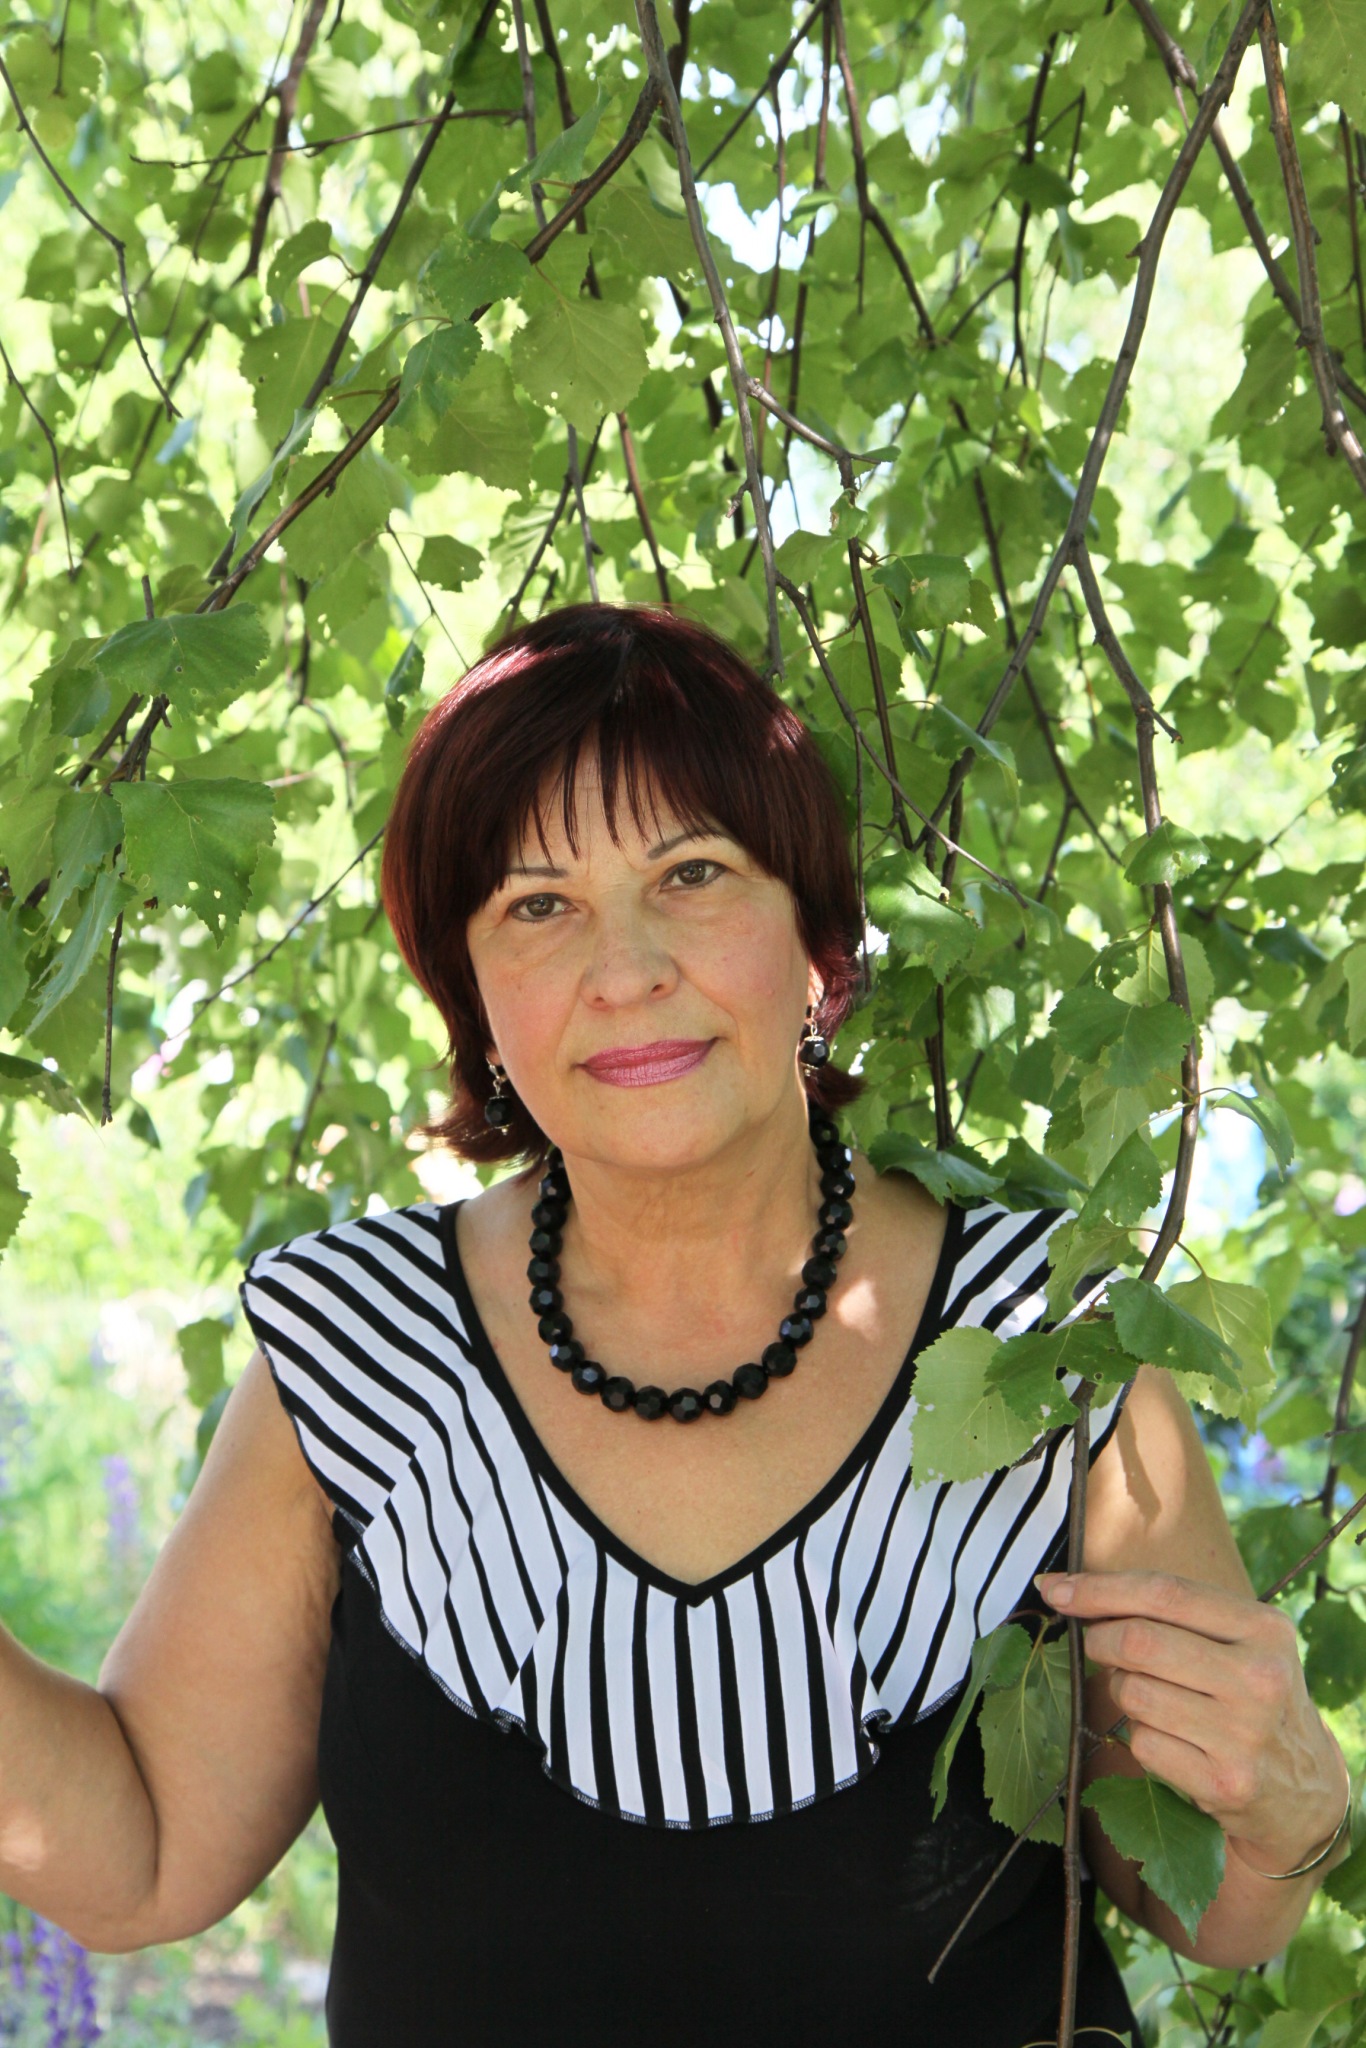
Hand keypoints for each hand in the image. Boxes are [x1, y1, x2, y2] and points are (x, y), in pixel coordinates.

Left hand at [1036, 1569, 1348, 1877]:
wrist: (1303, 1788)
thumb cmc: (1248, 1695)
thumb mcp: (1239, 1641)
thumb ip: (1171, 1611)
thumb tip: (1065, 1590)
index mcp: (1264, 1629)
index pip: (1164, 1593)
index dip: (1099, 1589)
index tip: (1054, 1588)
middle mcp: (1260, 1678)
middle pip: (1138, 1642)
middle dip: (1099, 1640)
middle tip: (1097, 1646)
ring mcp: (1245, 1734)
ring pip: (1133, 1693)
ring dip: (1122, 1691)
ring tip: (1152, 1697)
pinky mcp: (1225, 1782)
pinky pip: (1142, 1743)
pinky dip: (1141, 1737)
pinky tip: (1173, 1741)